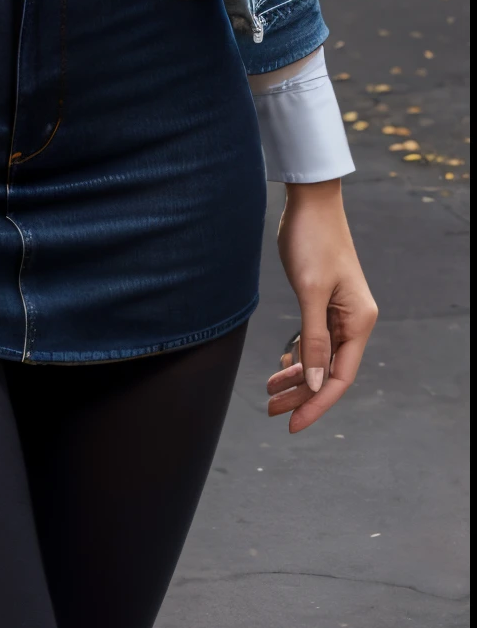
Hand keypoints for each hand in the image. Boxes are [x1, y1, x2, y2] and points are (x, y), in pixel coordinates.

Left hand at [268, 180, 376, 432]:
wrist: (310, 203)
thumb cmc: (313, 242)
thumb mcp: (310, 291)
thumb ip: (313, 338)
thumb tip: (315, 382)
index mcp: (358, 322)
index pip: (339, 377)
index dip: (317, 404)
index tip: (292, 425)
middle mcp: (353, 321)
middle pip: (328, 372)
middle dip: (301, 395)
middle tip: (270, 411)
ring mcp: (339, 312)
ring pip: (319, 358)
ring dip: (297, 378)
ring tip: (269, 394)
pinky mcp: (323, 302)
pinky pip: (313, 340)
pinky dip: (298, 355)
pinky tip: (281, 367)